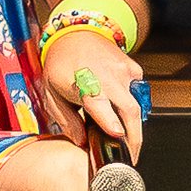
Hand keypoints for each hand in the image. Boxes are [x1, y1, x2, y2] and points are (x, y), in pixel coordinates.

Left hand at [42, 28, 142, 157]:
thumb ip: (66, 120)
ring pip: (138, 105)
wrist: (75, 32)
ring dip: (135, 125)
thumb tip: (81, 143)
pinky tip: (121, 109)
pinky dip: (133, 105)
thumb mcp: (52, 92)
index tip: (118, 137)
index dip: (111, 123)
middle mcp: (108, 76)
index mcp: (85, 83)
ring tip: (129, 141)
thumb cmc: (60, 63)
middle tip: (131, 158)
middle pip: (130, 110)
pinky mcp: (133, 68)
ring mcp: (124, 71)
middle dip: (135, 138)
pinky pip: (138, 93)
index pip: (101, 105)